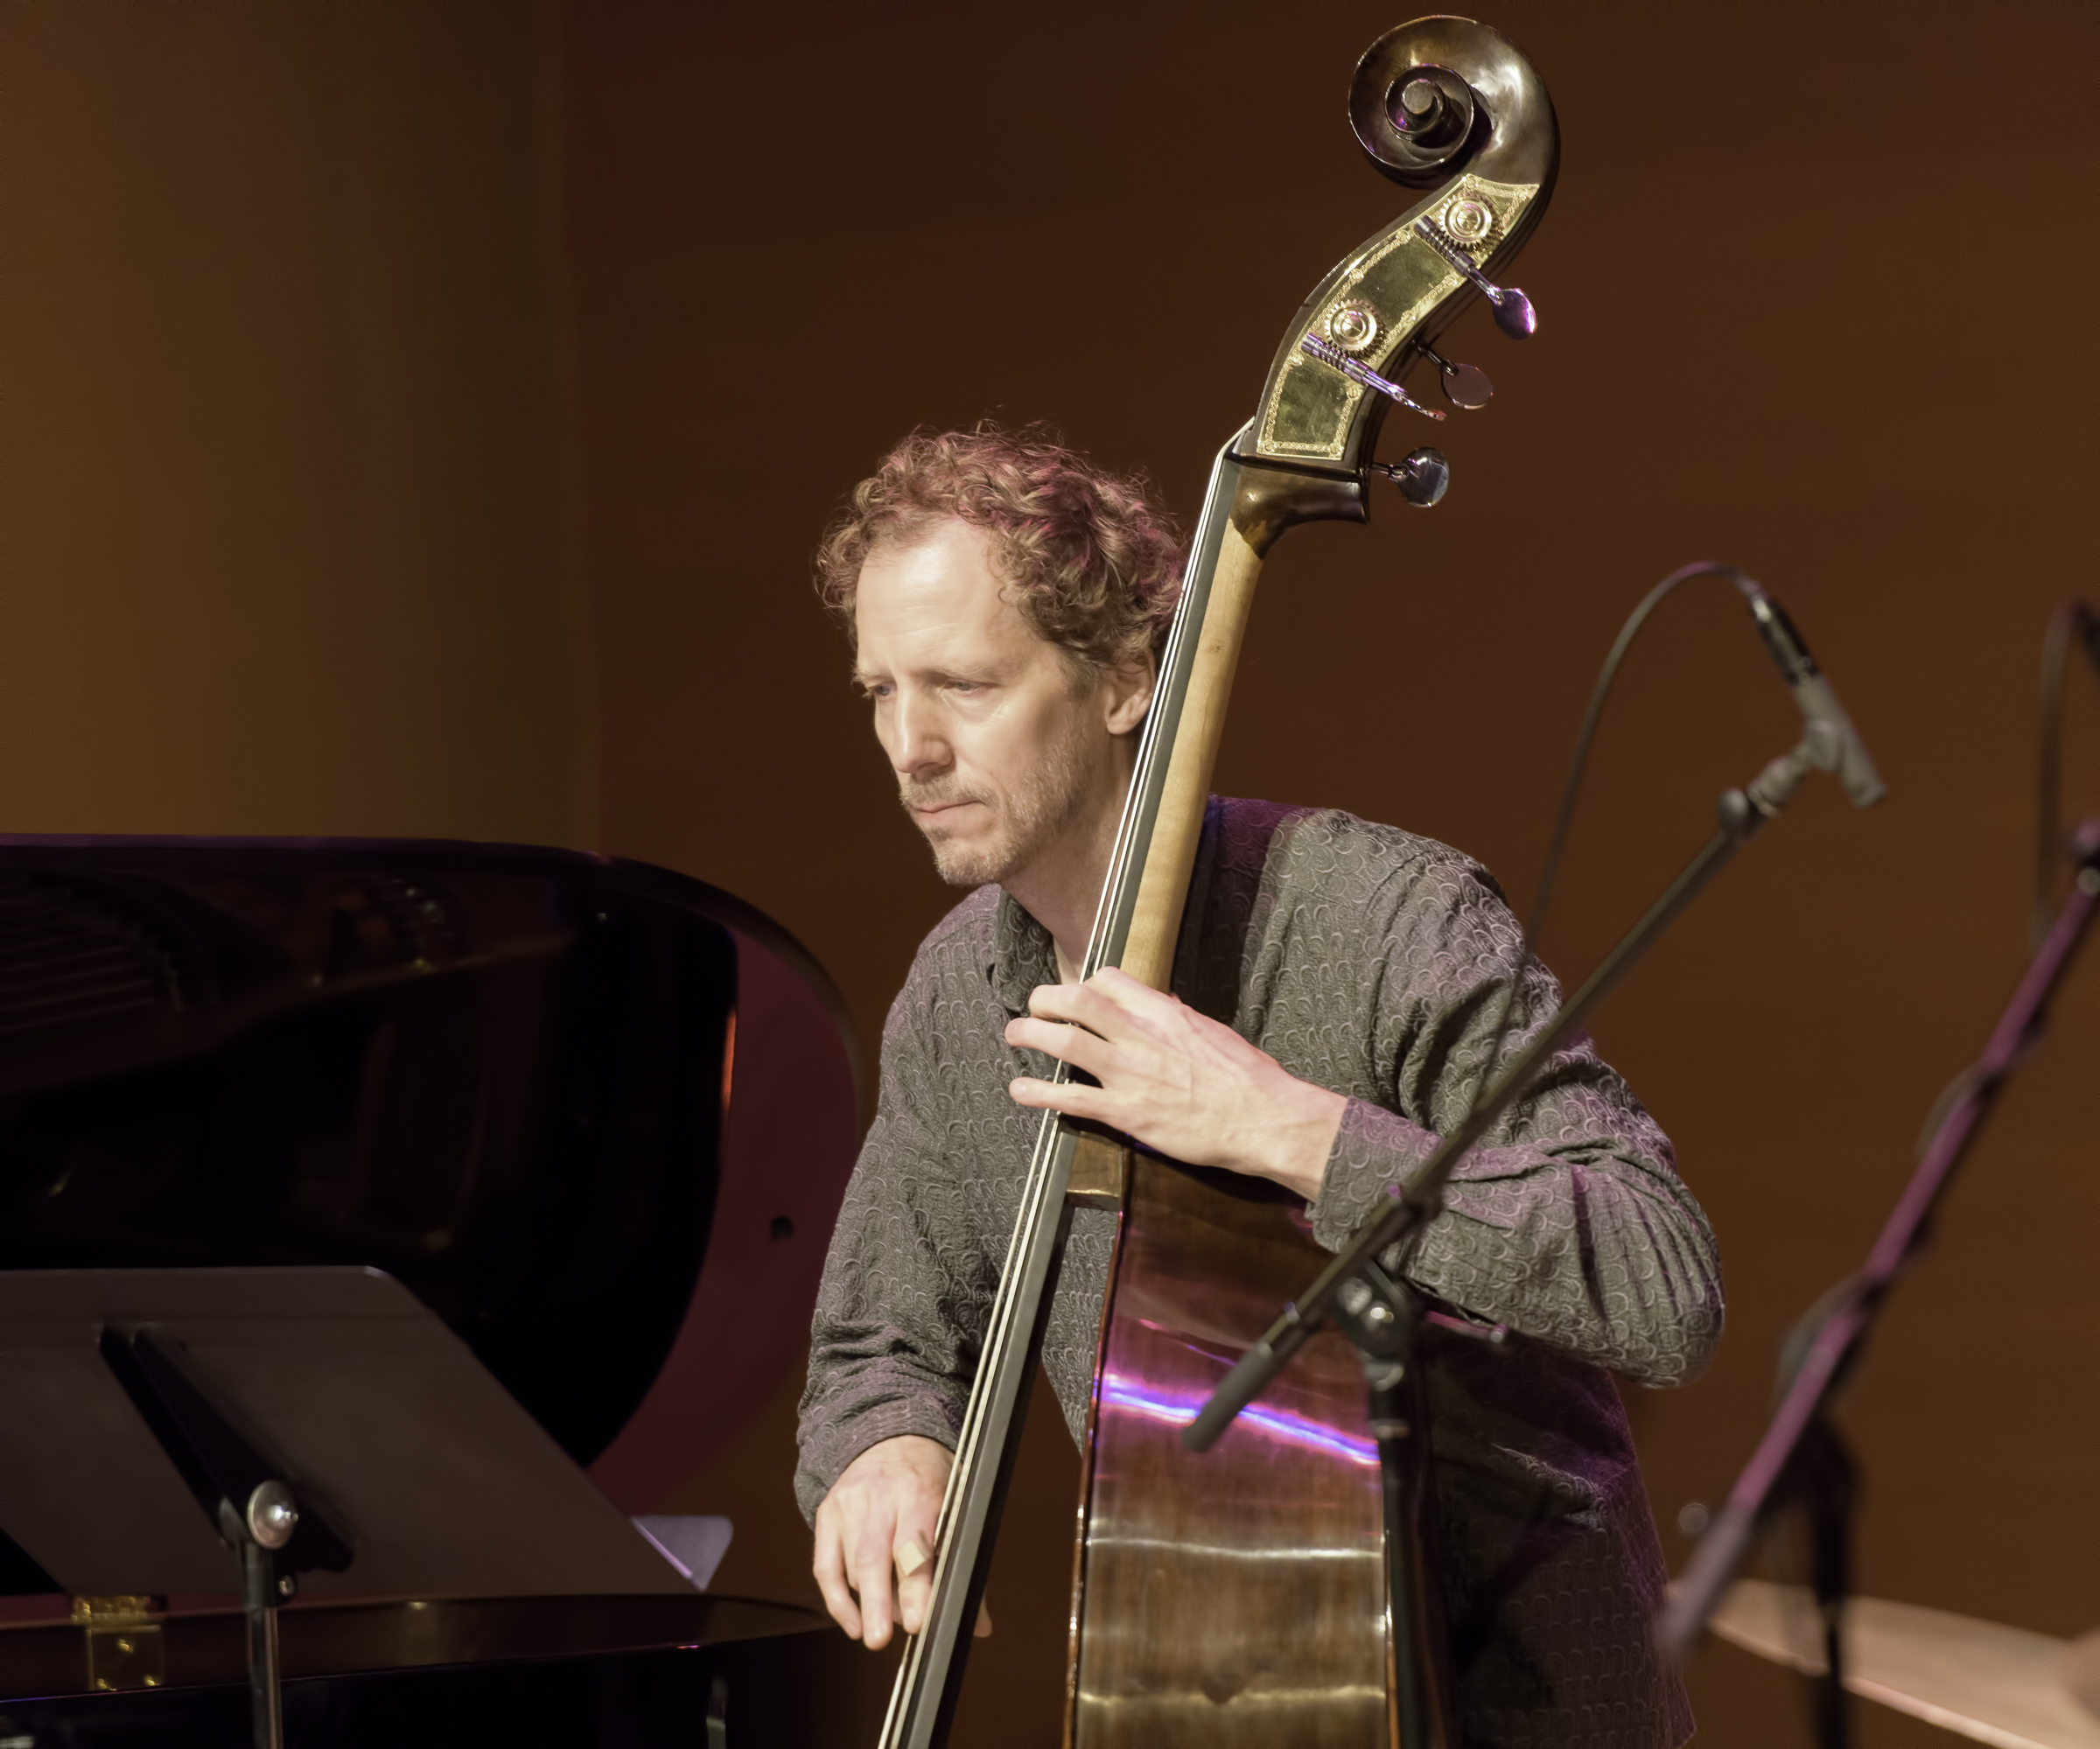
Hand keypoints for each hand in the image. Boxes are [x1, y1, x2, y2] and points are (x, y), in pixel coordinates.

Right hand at [811, 1435, 991, 1648]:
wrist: (892, 1437)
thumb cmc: (929, 1478)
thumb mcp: (957, 1505)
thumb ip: (964, 1564)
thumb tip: (980, 1624)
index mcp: (921, 1491)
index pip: (916, 1545)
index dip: (916, 1586)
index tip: (917, 1621)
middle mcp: (882, 1496)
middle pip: (874, 1557)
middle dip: (879, 1603)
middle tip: (880, 1640)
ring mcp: (850, 1503)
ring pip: (851, 1565)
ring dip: (869, 1603)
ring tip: (885, 1624)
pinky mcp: (828, 1513)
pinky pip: (825, 1566)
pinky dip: (837, 1601)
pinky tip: (853, 1623)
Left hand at [1003, 966, 1345, 1198]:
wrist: (1265, 1118)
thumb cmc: (1249, 1078)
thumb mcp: (1212, 1032)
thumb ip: (1179, 1020)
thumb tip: (1164, 1008)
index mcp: (1165, 1012)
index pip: (1109, 980)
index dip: (1084, 984)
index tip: (1076, 995)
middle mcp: (1142, 1035)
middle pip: (1077, 1000)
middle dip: (1046, 999)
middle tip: (1034, 1007)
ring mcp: (1131, 1073)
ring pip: (1065, 1041)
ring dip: (1031, 1035)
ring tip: (1015, 1036)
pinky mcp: (1126, 1112)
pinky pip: (1071, 1097)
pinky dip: (1039, 1092)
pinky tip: (1021, 1090)